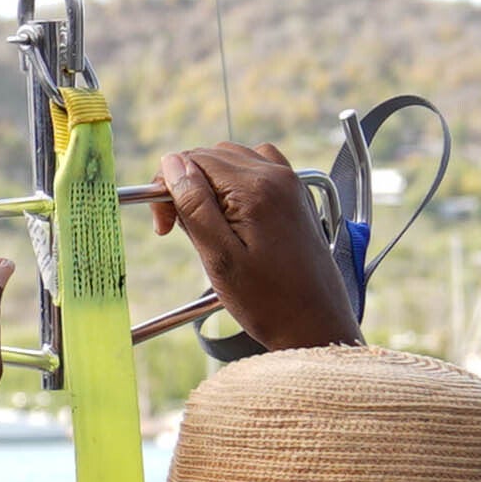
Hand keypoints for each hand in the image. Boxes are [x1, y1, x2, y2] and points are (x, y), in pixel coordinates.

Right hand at [158, 143, 361, 353]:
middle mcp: (276, 176)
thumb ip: (193, 205)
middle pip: (211, 156)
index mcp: (255, 189)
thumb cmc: (268, 301)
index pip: (192, 160)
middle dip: (186, 186)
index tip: (164, 227)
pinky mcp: (295, 195)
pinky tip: (231, 212)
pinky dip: (235, 182)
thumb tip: (171, 163)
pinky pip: (257, 168)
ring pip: (232, 159)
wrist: (316, 324)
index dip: (168, 187)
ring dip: (209, 184)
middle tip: (178, 230)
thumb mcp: (219, 257)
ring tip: (206, 226)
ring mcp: (290, 183)